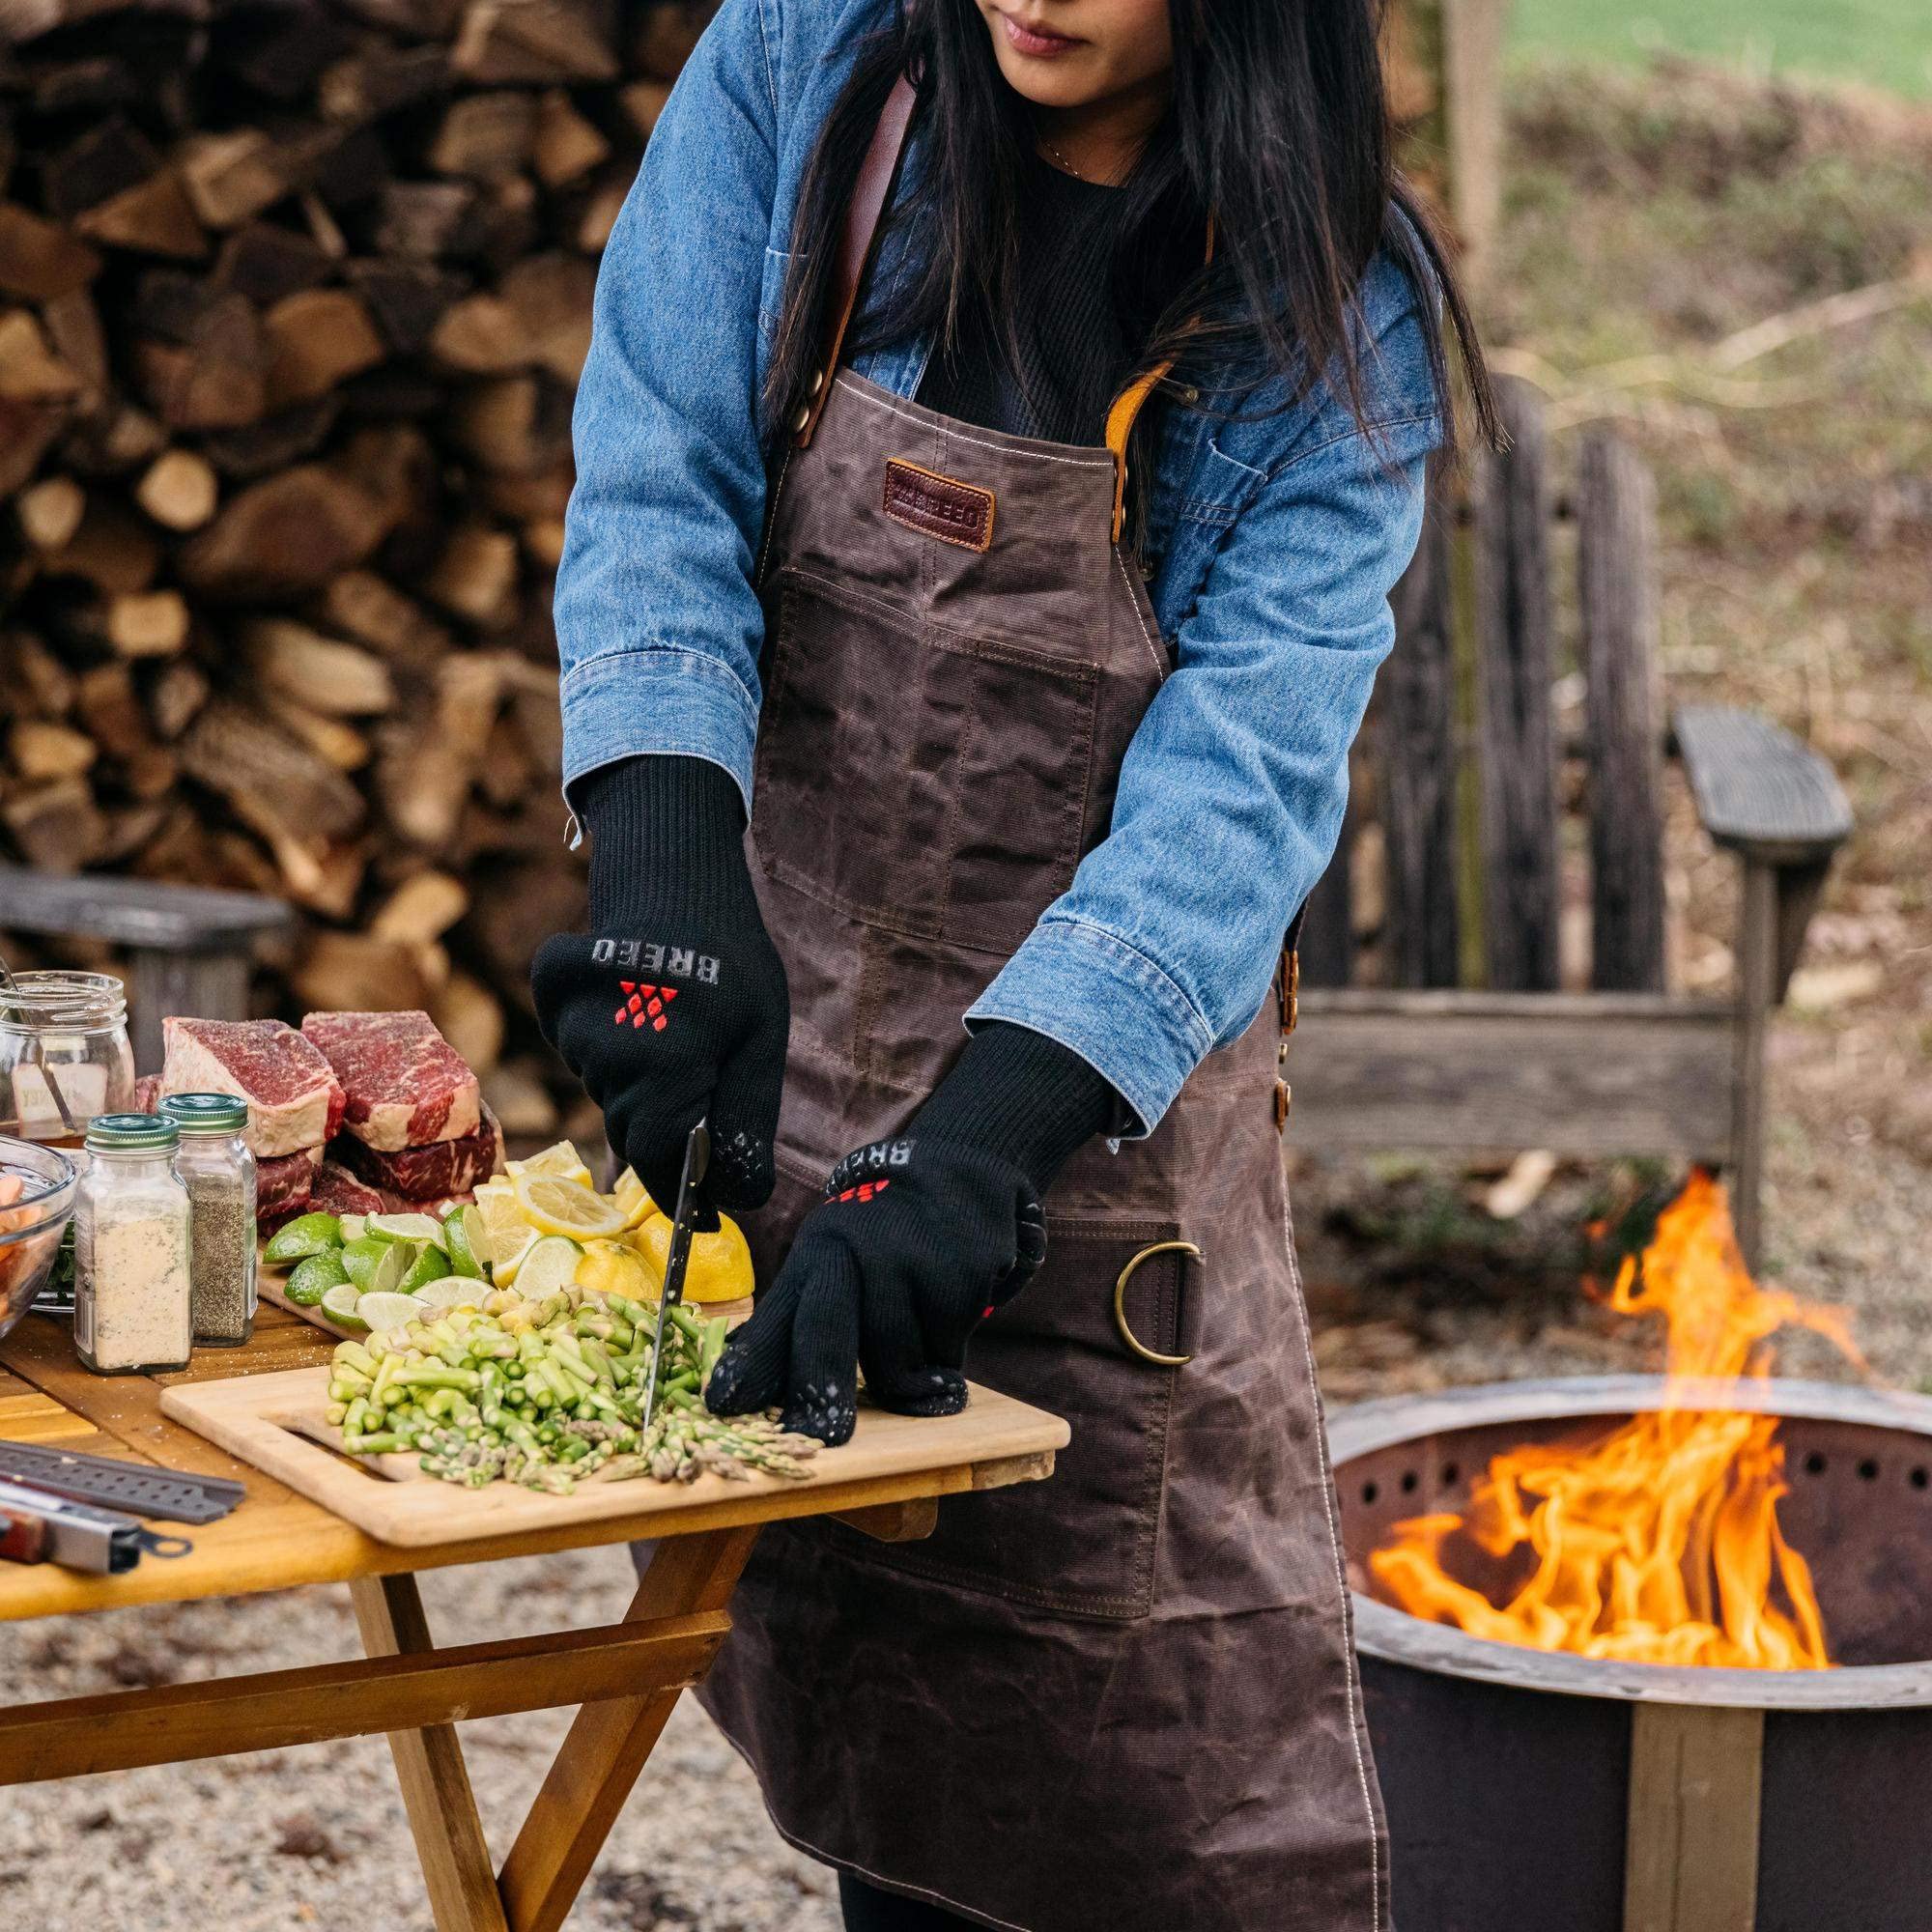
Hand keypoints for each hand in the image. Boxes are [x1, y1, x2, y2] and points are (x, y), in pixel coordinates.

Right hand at [532, 756, 787, 1214]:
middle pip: (632, 1129)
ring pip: (608, 1093)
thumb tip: (743, 1198)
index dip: (684, 1191)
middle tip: (704, 1083)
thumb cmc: (733, 963)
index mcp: (667, 1061)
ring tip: (675, 1032)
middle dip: (669, 1129)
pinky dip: (611, 1048)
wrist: (677, 877)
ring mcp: (570, 1024)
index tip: (704, 1216)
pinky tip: (638, 1011)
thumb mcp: (762, 1041)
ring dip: (642, 1084)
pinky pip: (582, 1056)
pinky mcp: (551, 1003)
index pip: (661, 1157)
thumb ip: (747, 1120)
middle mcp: (606, 1050)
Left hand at [706, 1135, 1046, 1441]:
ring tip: (915, 1344)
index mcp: (811, 1259)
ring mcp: (905, 1259)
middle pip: (827, 1336)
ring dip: (908, 1376)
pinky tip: (946, 1314)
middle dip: (822, 1393)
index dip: (749, 1365)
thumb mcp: (831, 1262)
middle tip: (825, 1438)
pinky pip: (949, 1349)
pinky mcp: (957, 1271)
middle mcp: (850, 1254)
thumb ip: (799, 1322)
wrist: (954, 1176)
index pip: (774, 1320)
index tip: (725, 1406)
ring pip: (897, 1361)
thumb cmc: (880, 1240)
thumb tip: (741, 1392)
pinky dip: (950, 1352)